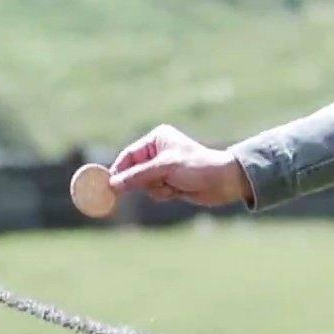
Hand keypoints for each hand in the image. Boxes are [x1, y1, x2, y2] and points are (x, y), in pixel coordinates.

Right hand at [107, 124, 252, 207]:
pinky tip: (179, 191)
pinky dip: (164, 194)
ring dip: (157, 189)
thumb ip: (137, 176)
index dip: (119, 171)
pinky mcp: (169, 183)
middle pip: (133, 172)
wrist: (224, 181)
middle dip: (143, 182)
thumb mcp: (164, 168)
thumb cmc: (197, 166)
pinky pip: (155, 192)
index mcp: (156, 139)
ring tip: (174, 185)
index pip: (128, 155)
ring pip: (144, 185)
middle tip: (149, 185)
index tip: (109, 186)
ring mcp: (163, 168)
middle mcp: (157, 152)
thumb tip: (113, 184)